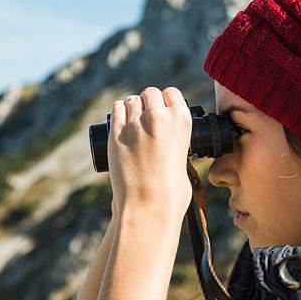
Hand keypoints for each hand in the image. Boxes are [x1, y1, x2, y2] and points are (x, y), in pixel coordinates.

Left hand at [108, 87, 191, 220]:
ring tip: (133, 121)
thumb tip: (169, 137)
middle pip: (150, 93)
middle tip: (146, 116)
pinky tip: (121, 122)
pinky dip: (119, 113)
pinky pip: (116, 110)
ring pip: (132, 100)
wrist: (149, 207)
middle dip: (148, 102)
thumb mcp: (184, 158)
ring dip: (133, 107)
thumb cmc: (171, 192)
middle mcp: (158, 118)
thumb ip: (176, 141)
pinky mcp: (116, 134)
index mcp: (181, 121)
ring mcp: (135, 125)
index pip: (171, 93)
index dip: (166, 100)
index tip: (162, 108)